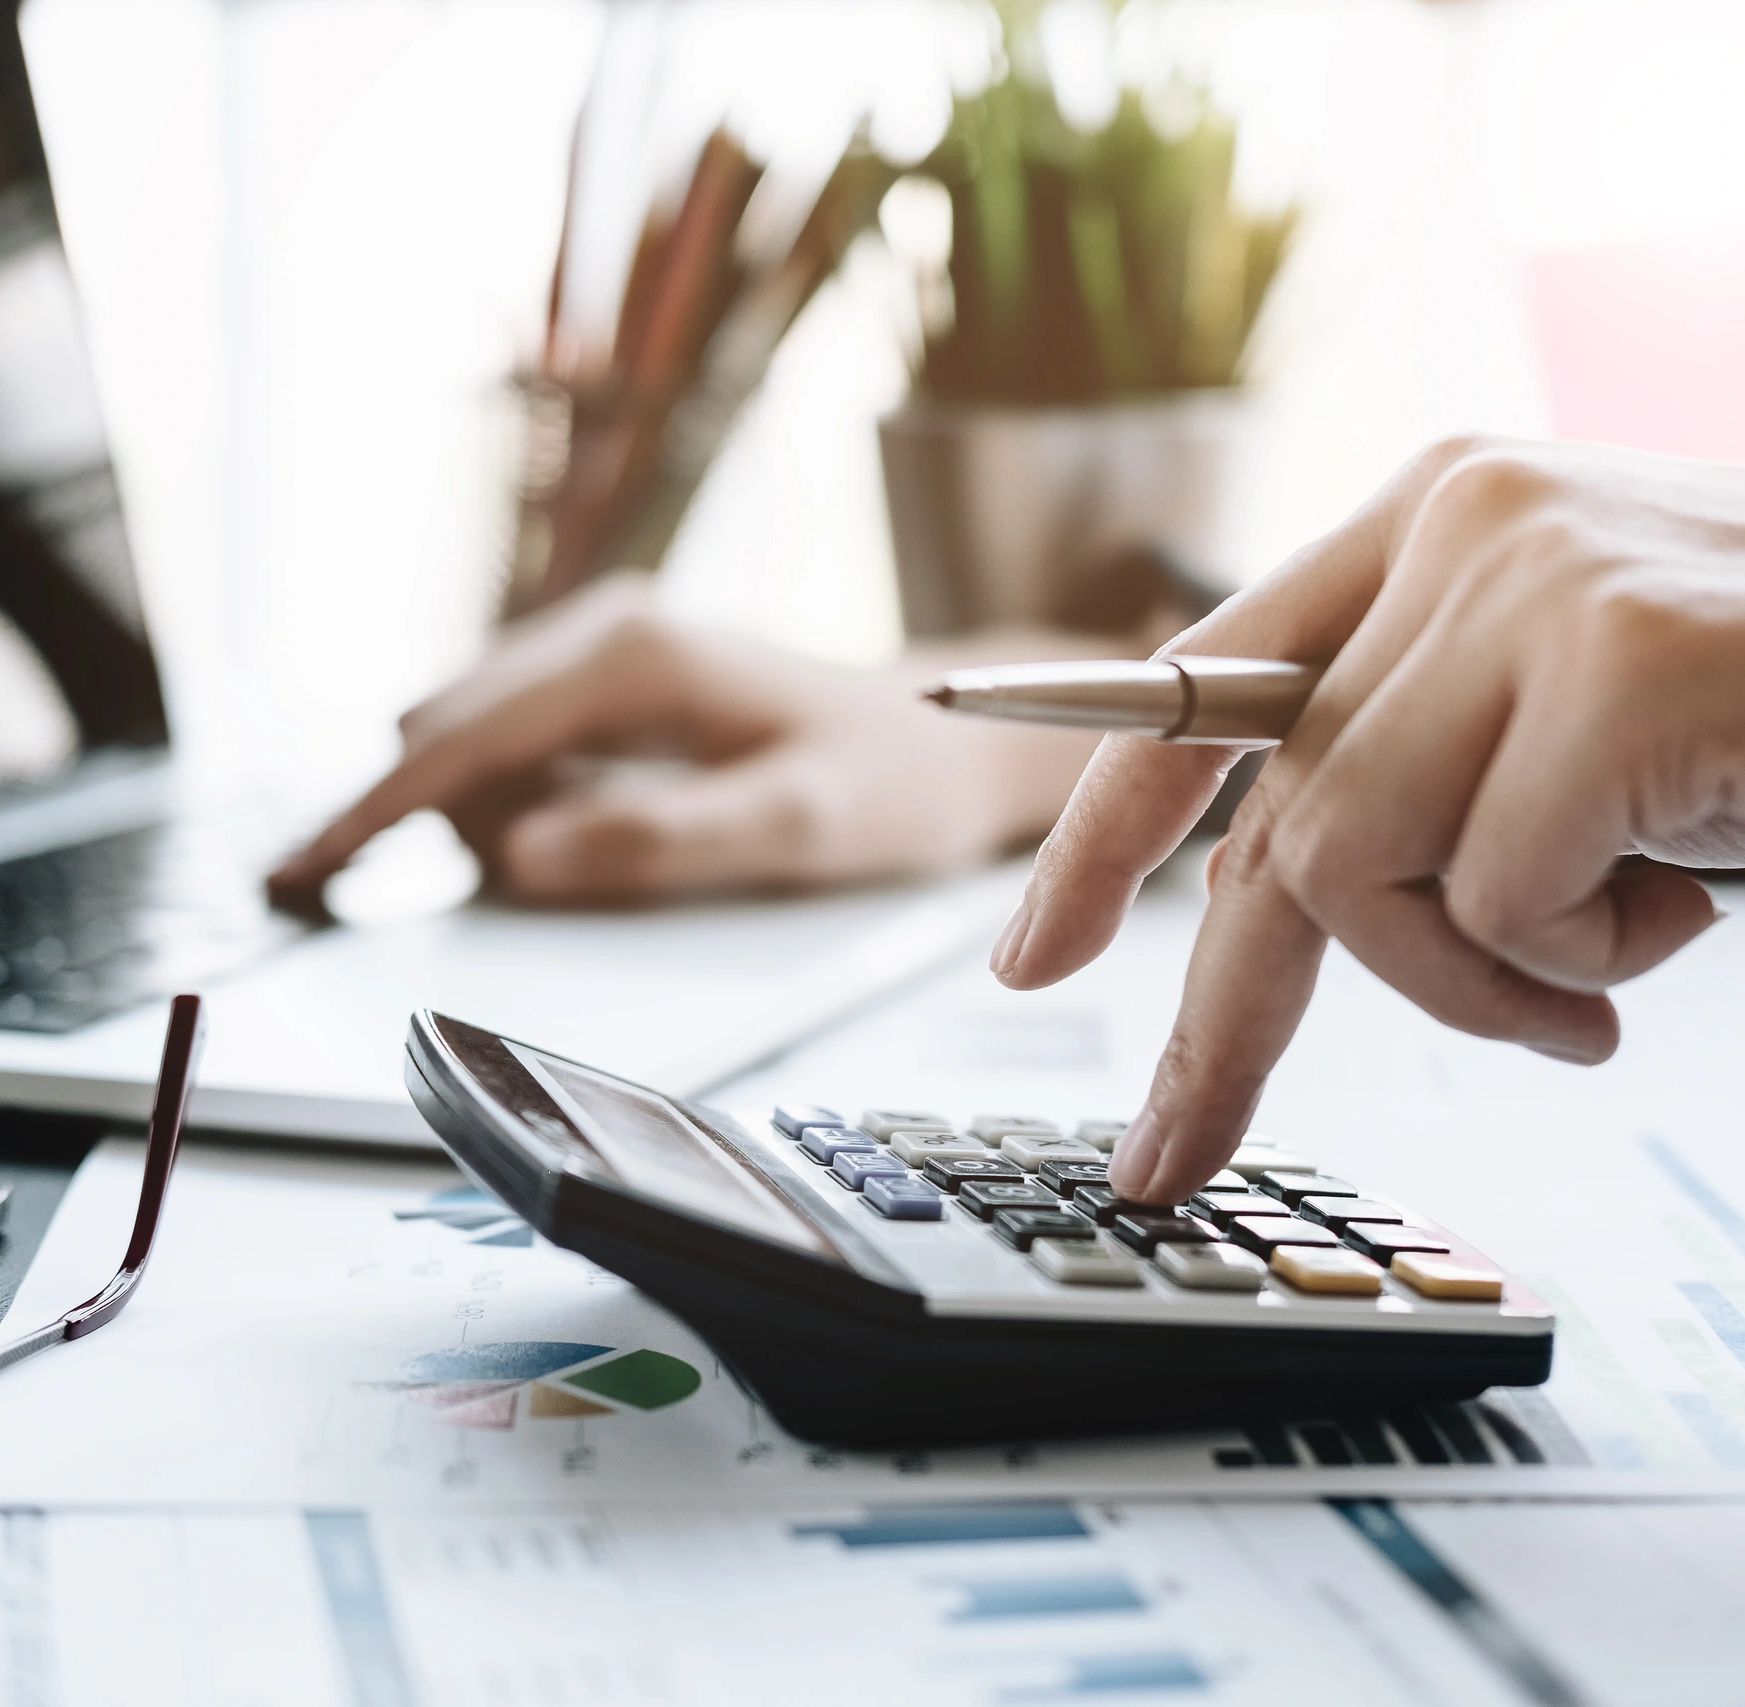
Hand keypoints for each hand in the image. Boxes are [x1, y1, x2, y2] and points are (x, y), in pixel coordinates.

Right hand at [269, 576, 1105, 904]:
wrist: (948, 737)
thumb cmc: (888, 781)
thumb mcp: (791, 827)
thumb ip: (655, 842)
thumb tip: (516, 859)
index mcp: (635, 657)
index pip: (461, 743)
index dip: (372, 815)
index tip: (299, 874)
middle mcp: (607, 630)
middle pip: (449, 733)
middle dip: (428, 823)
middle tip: (503, 894)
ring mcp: (608, 646)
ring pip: (477, 737)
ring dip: (484, 814)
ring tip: (597, 853)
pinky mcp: (618, 675)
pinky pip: (522, 740)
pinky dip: (517, 797)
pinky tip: (589, 827)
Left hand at [993, 437, 1744, 1203]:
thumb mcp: (1569, 730)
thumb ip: (1430, 768)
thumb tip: (1290, 894)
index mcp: (1430, 528)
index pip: (1197, 692)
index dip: (1101, 836)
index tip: (1030, 958)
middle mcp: (1459, 524)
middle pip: (1268, 817)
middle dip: (1222, 1015)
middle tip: (1175, 1146)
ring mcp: (1535, 579)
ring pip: (1360, 867)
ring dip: (1477, 977)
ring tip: (1611, 953)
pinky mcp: (1621, 659)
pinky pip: (1496, 894)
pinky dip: (1576, 959)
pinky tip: (1682, 901)